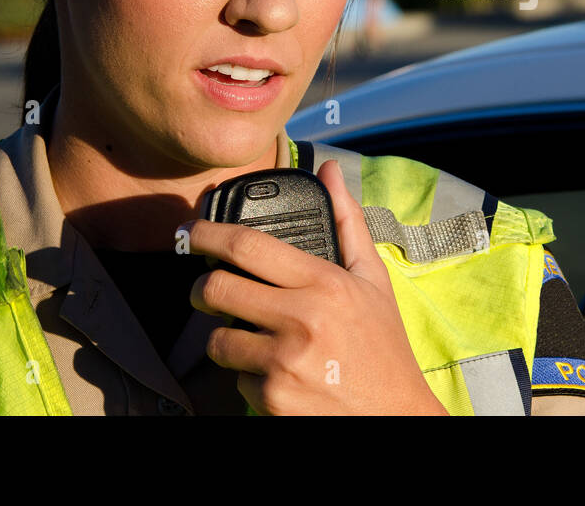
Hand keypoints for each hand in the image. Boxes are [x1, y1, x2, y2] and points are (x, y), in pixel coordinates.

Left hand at [187, 160, 448, 415]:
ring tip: (250, 338)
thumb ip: (347, 221)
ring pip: (217, 339)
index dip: (207, 233)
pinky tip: (277, 374)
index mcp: (325, 282)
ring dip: (224, 337)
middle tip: (205, 290)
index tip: (189, 229)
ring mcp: (284, 361)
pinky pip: (236, 380)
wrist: (395, 415)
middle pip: (217, 289)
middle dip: (201, 288)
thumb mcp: (372, 279)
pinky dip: (249, 377)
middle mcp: (302, 319)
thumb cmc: (383, 346)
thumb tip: (328, 171)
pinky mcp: (273, 399)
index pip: (248, 246)